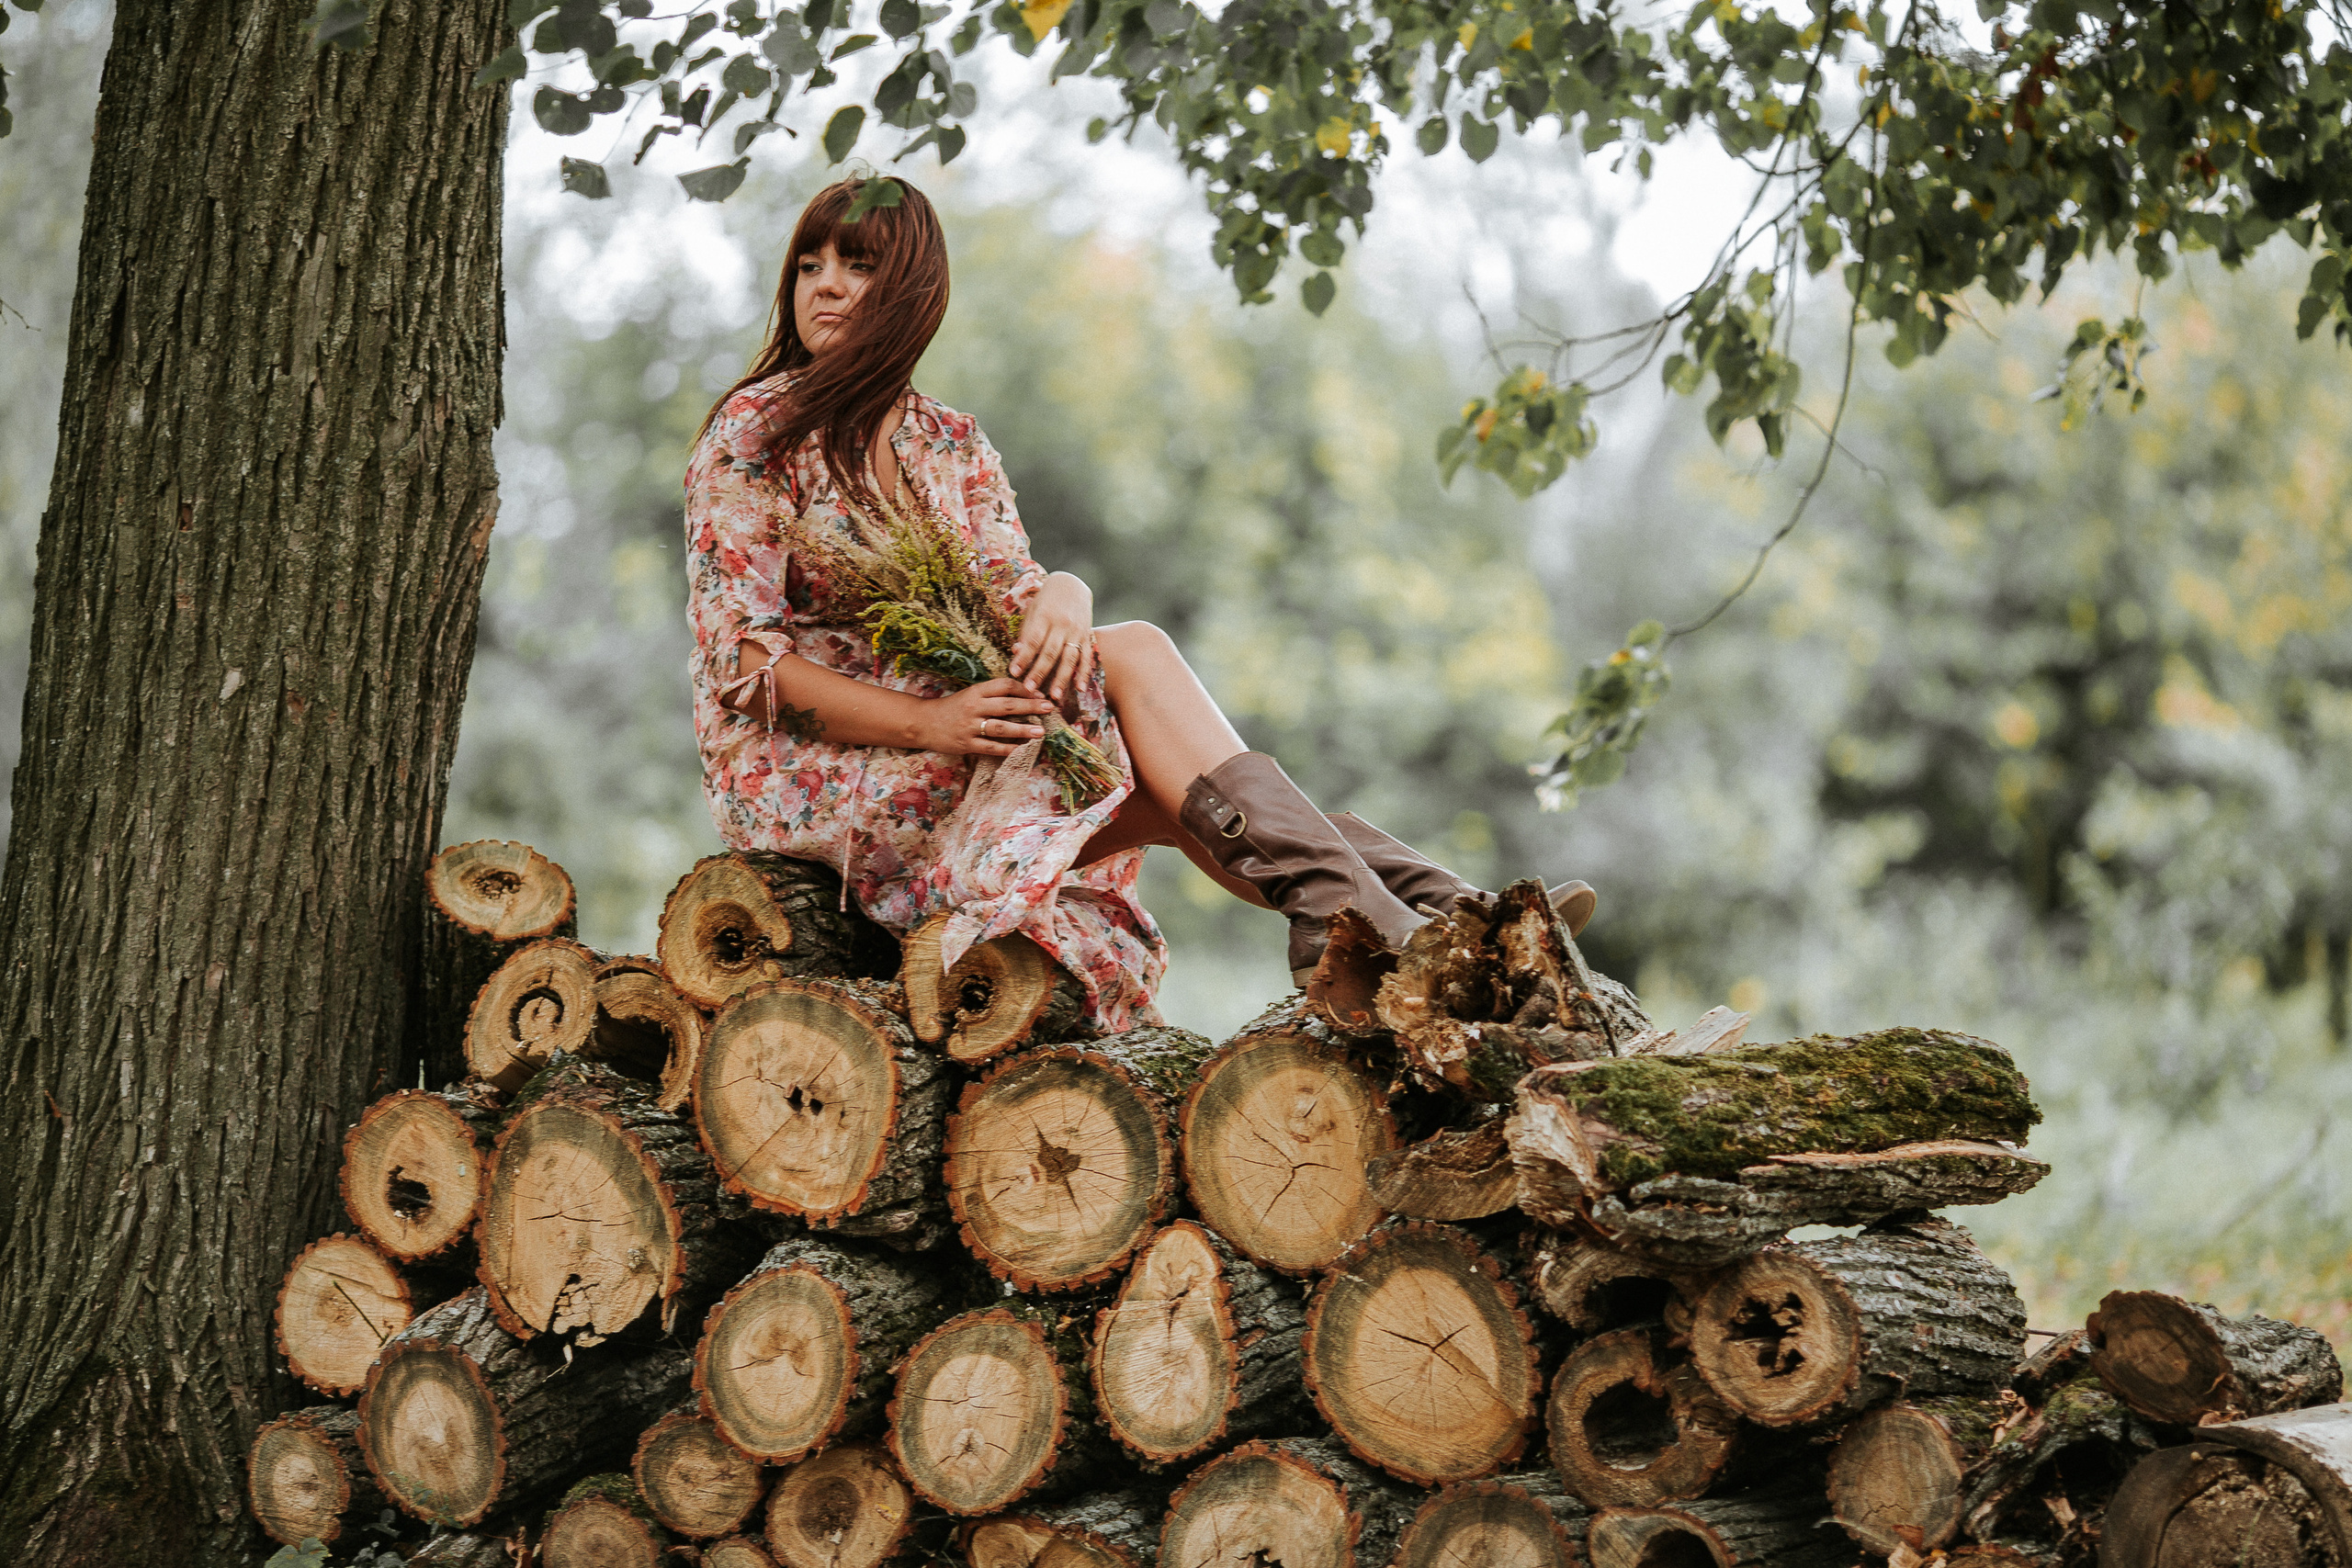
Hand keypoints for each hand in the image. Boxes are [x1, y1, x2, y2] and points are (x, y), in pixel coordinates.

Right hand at [911, 679, 1056, 756]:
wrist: (922, 722)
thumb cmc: (951, 708)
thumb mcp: (969, 694)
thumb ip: (991, 695)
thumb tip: (1023, 696)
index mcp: (975, 691)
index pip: (1004, 685)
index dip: (1024, 688)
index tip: (1039, 693)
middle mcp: (973, 707)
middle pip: (1007, 705)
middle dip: (1030, 706)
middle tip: (1049, 708)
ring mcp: (969, 727)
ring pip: (1001, 727)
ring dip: (1023, 729)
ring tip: (1041, 732)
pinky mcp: (966, 744)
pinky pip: (991, 747)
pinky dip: (1008, 749)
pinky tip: (1022, 749)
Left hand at [1009, 572, 1094, 704]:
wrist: (1072, 584)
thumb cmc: (1046, 600)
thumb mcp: (1033, 611)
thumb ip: (1026, 632)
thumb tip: (1016, 653)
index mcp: (1045, 616)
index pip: (1033, 640)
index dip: (1023, 657)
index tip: (1014, 673)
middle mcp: (1063, 624)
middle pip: (1050, 652)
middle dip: (1040, 672)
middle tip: (1030, 690)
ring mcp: (1077, 631)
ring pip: (1070, 658)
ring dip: (1062, 679)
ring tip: (1054, 696)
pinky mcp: (1088, 636)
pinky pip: (1086, 657)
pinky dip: (1084, 674)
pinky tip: (1079, 689)